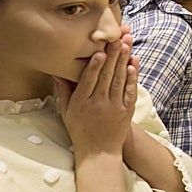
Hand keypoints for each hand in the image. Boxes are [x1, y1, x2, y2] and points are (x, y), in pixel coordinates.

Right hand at [54, 37, 137, 156]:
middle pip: (106, 76)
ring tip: (126, 43)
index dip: (94, 65)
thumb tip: (57, 71)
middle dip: (112, 56)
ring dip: (123, 61)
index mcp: (81, 103)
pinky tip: (133, 64)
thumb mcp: (66, 112)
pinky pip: (130, 91)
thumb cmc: (80, 131)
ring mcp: (114, 107)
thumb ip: (63, 91)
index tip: (99, 51)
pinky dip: (132, 78)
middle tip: (116, 38)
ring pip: (119, 80)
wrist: (99, 153)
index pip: (88, 80)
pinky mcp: (126, 111)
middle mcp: (98, 104)